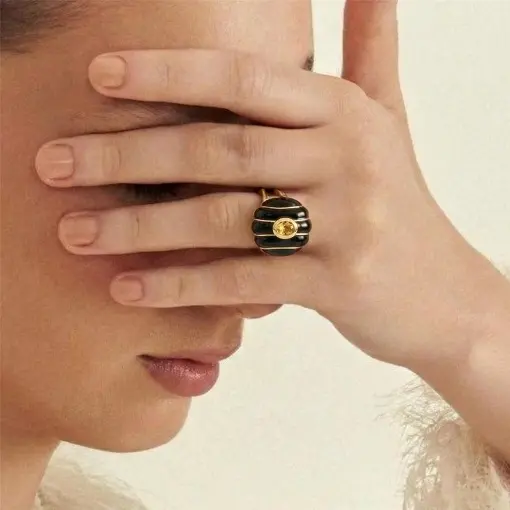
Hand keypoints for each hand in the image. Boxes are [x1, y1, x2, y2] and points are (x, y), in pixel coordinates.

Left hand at [34, 0, 484, 366]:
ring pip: (223, 218)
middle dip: (127, 156)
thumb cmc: (400, 204)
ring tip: (73, 234)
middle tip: (52, 163)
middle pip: (219, 150)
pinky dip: (181, 286)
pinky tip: (126, 290)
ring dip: (139, 228)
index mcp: (346, 114)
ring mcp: (345, 224)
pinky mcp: (337, 284)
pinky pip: (243, 280)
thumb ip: (372, 53)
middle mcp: (348, 159)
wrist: (444, 294)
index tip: (97, 77)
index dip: (168, 74)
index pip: (243, 80)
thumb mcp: (388, 122)